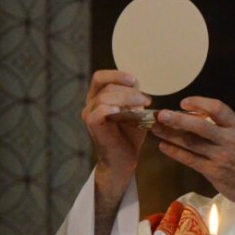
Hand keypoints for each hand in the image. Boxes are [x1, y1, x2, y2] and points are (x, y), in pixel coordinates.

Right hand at [82, 70, 149, 205]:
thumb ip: (135, 98)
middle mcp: (90, 103)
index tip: (135, 81)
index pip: (100, 77)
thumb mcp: (135, 111)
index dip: (117, 74)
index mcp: (98, 97)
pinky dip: (111, 108)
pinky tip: (122, 112)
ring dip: (126, 99)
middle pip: (106, 85)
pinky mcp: (92, 125)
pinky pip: (99, 111)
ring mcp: (89, 114)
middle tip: (145, 100)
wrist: (124, 160)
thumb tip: (141, 87)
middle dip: (128, 90)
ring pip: (105, 97)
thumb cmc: (129, 135)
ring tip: (141, 107)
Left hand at [152, 96, 234, 228]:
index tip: (183, 102)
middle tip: (160, 114)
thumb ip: (223, 128)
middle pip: (200, 126)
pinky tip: (163, 146)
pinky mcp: (214, 173)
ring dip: (170, 135)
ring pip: (191, 143)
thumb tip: (193, 117)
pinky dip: (175, 152)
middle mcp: (230, 140)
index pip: (218, 108)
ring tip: (155, 128)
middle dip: (177, 119)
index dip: (199, 103)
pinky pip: (190, 160)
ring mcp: (221, 157)